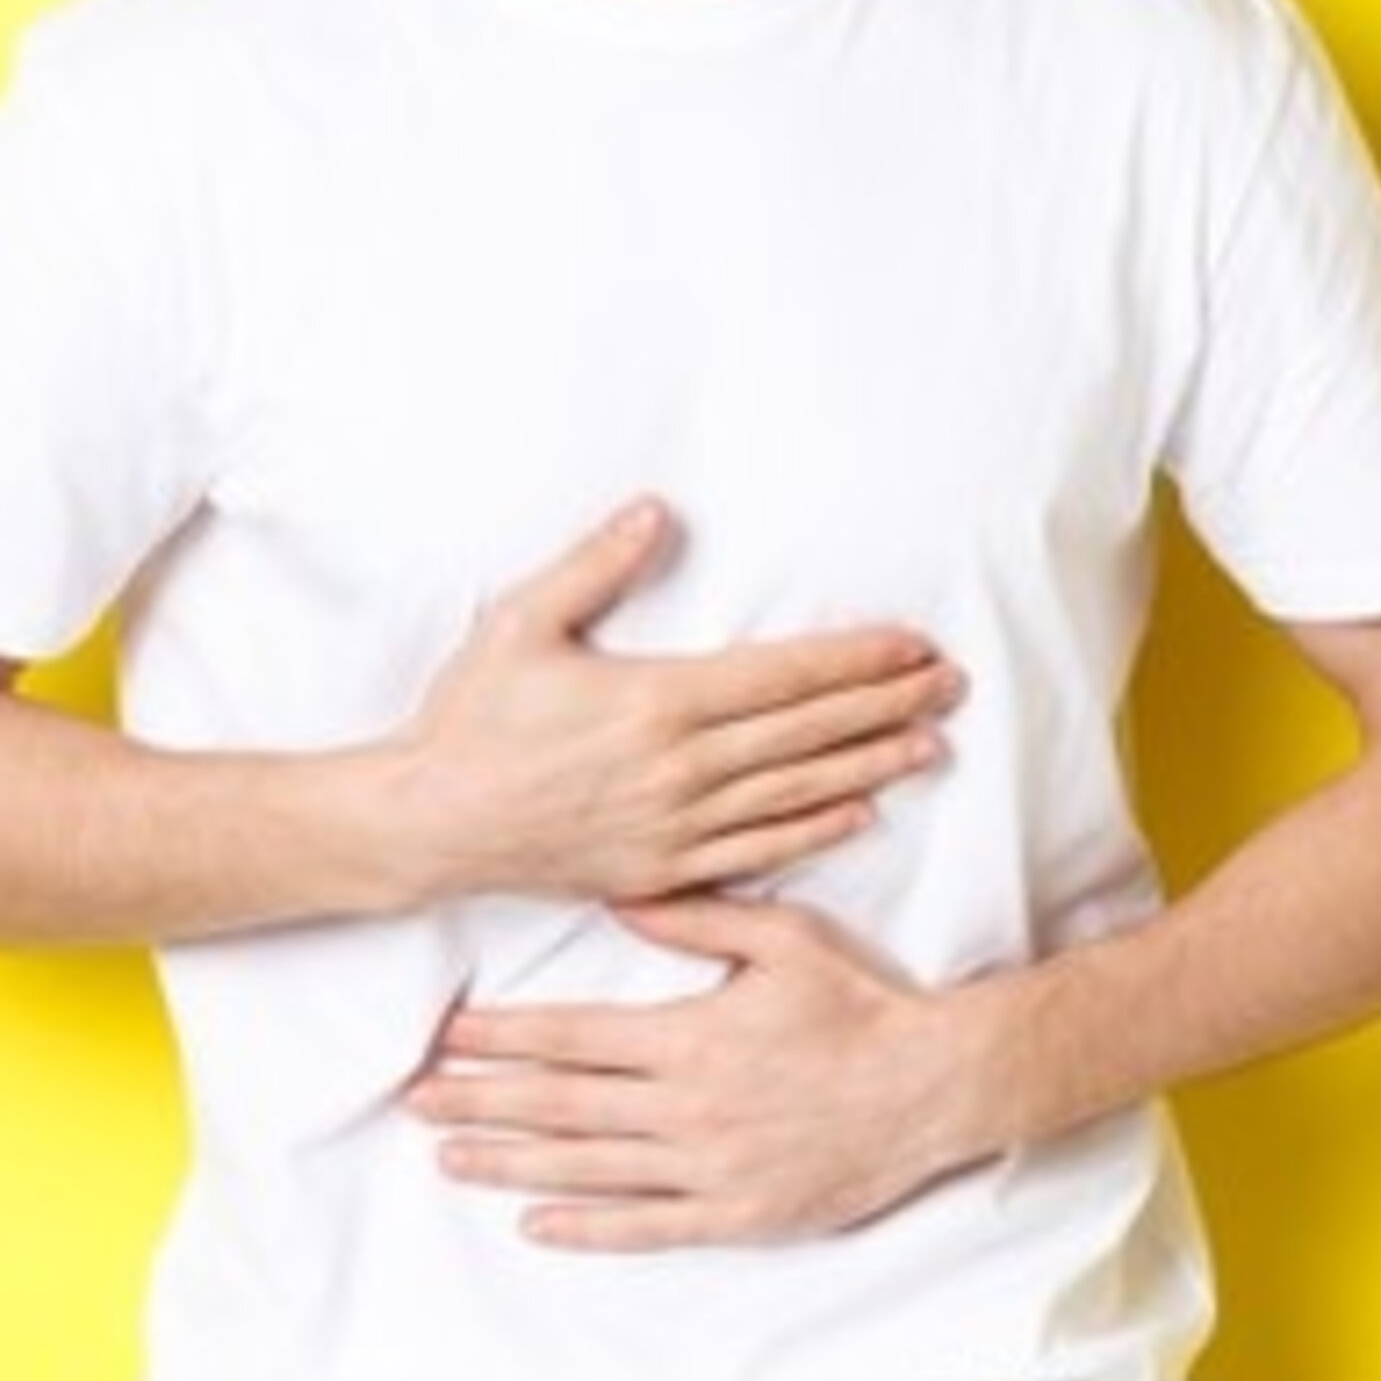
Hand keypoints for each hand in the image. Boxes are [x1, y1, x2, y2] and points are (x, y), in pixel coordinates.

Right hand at [389, 499, 957, 906]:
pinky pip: (758, 850)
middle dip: (885, 704)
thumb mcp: (523, 621)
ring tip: (930, 744)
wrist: (431, 822)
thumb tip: (657, 511)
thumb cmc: (472, 716)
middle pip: (807, 732)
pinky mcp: (663, 869)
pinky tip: (859, 814)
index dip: (855, 660)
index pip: (783, 675)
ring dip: (869, 765)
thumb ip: (595, 564)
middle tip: (949, 685)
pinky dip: (816, 831)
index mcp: (657, 701)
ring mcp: (676, 827)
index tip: (910, 645)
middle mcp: (681, 769)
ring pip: (797, 793)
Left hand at [406, 895, 987, 1248]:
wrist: (936, 1085)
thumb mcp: (784, 938)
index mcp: (691, 1035)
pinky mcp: (737, 1216)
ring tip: (450, 1158)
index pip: (571, 1038)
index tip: (447, 1036)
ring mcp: (709, 1169)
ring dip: (511, 1163)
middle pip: (560, 1106)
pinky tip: (534, 1222)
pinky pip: (645, 1228)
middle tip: (415, 1102)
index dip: (502, 1039)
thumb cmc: (862, 1005)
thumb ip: (698, 918)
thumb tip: (622, 899)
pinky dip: (584, 1228)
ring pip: (588, 1170)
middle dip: (481, 1101)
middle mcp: (687, 1108)